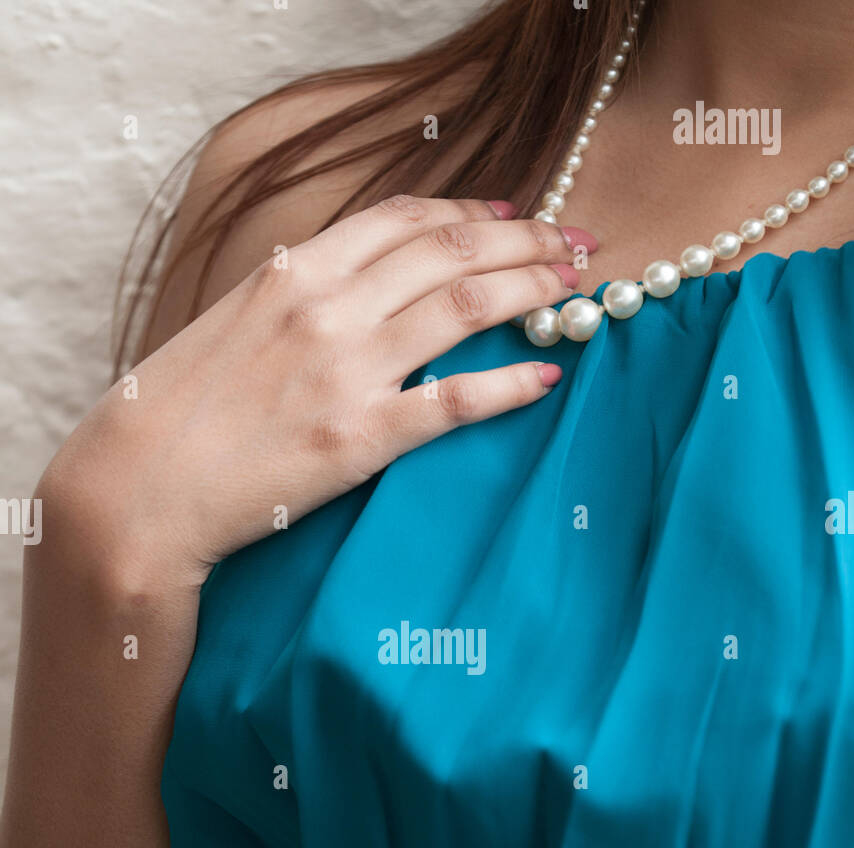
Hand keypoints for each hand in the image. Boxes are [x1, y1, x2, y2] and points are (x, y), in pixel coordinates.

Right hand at [44, 195, 595, 587]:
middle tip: (572, 245)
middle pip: (451, 252)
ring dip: (532, 290)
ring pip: (466, 307)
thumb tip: (352, 286)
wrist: (140, 491)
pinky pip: (457, 401)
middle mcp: (329, 308)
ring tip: (574, 290)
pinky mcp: (363, 439)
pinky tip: (546, 377)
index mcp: (294, 273)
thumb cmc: (175, 413)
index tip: (511, 215)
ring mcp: (350, 371)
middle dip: (525, 240)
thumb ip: (296, 297)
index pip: (403, 219)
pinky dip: (510, 384)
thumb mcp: (232, 325)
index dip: (470, 211)